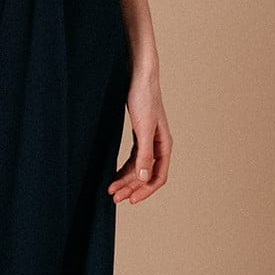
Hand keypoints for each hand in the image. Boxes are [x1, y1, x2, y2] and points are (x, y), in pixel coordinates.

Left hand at [107, 70, 171, 204]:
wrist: (138, 73)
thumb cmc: (143, 96)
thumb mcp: (143, 127)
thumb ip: (145, 153)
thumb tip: (145, 178)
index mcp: (164, 144)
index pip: (158, 176)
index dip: (145, 191)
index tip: (130, 200)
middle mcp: (158, 144)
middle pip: (146, 174)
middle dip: (131, 187)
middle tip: (114, 196)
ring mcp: (148, 138)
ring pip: (139, 166)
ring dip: (126, 179)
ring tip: (111, 188)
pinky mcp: (138, 131)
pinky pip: (133, 156)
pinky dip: (125, 167)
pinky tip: (115, 173)